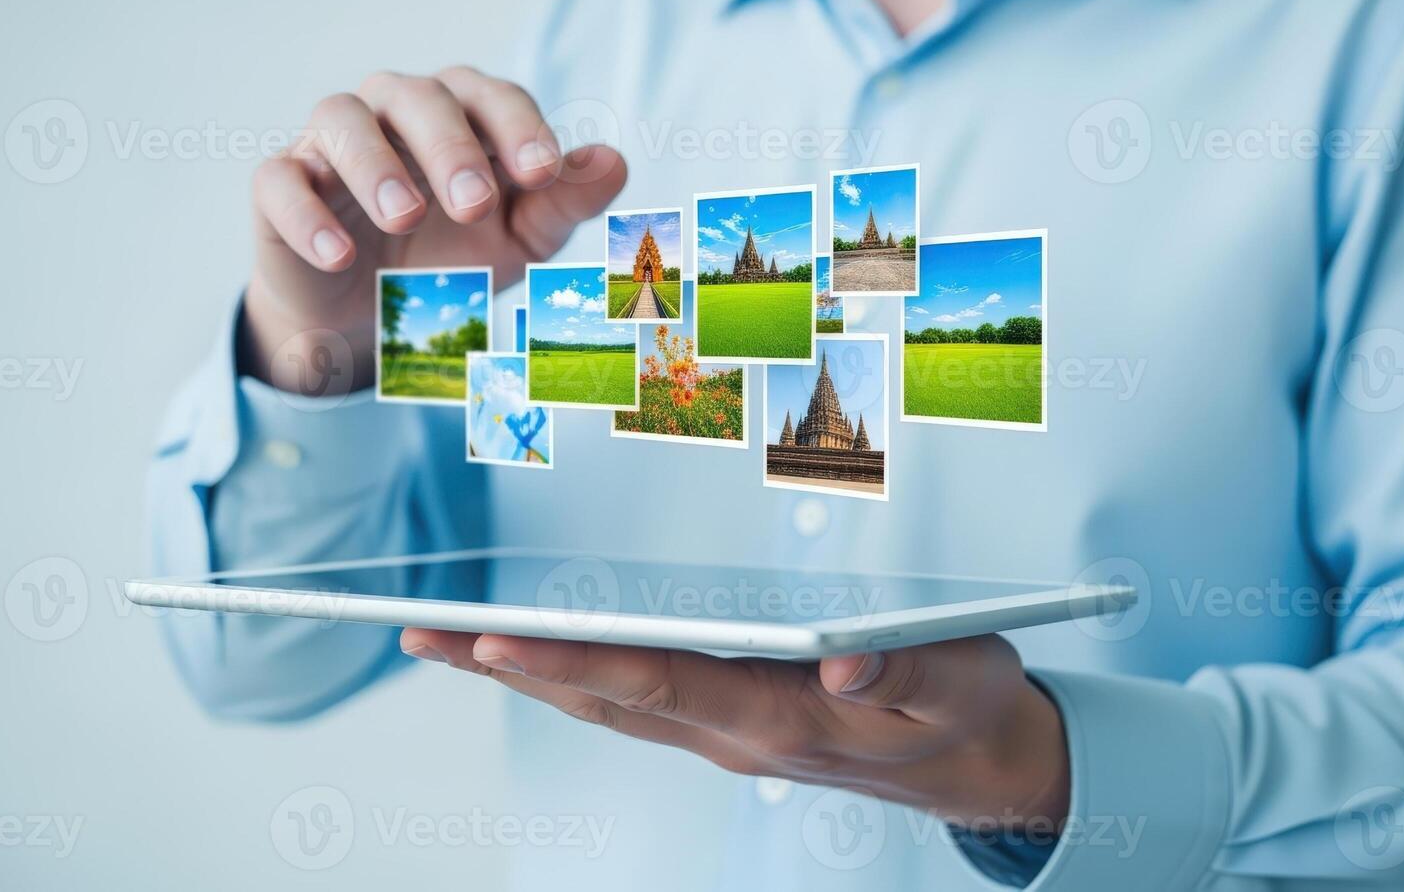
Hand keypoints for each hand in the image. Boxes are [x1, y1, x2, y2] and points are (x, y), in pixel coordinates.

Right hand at [242, 67, 627, 390]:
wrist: (371, 317)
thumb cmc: (452, 256)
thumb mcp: (520, 237)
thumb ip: (564, 201)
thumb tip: (615, 162)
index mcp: (459, 112)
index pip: (491, 96)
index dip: (520, 127)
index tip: (544, 171)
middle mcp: (392, 110)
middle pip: (419, 96)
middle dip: (452, 146)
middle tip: (476, 204)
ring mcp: (329, 144)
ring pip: (341, 118)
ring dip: (375, 164)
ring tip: (404, 217)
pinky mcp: (280, 186)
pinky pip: (280, 181)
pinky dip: (307, 214)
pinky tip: (341, 253)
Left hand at [399, 629, 1071, 825]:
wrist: (976, 768)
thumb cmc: (964, 715)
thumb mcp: (963, 679)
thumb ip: (906, 667)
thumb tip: (841, 655)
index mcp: (779, 719)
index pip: (658, 686)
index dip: (575, 664)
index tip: (498, 642)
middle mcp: (734, 734)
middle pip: (604, 700)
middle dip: (512, 668)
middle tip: (427, 634)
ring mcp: (727, 734)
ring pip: (609, 705)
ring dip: (528, 674)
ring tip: (452, 641)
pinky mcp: (730, 722)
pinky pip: (635, 702)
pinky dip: (577, 677)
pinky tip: (546, 656)